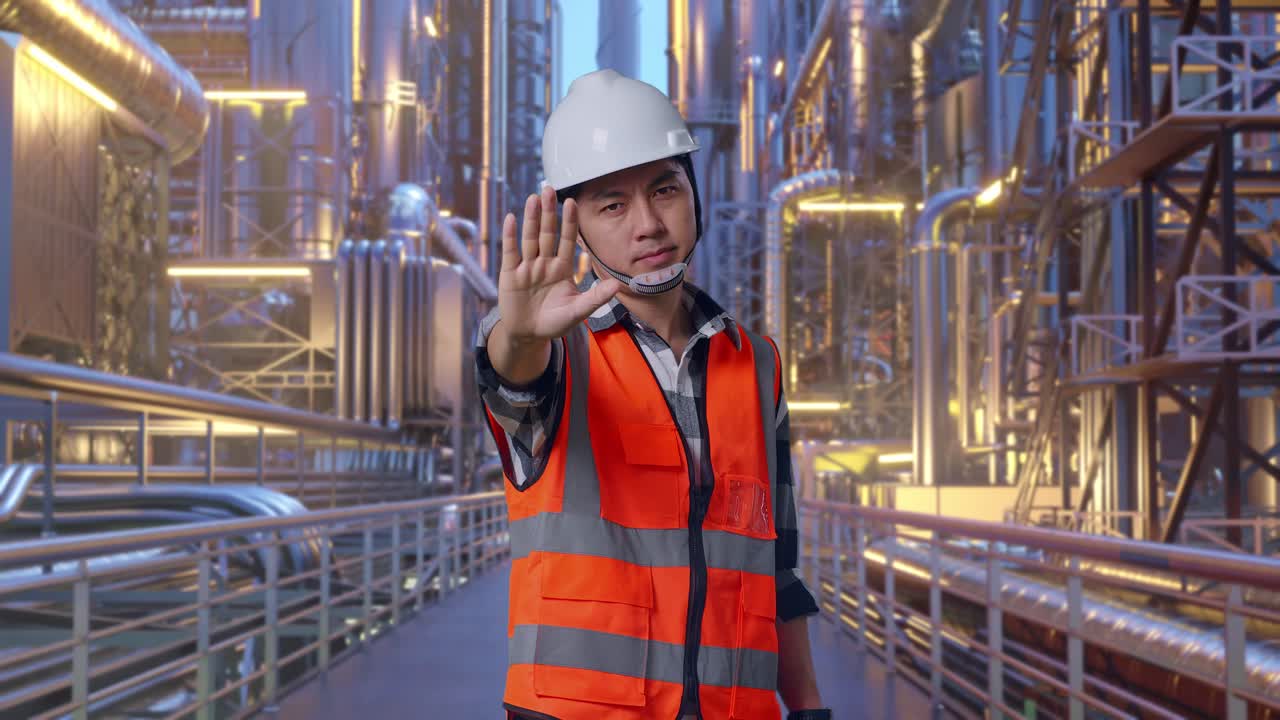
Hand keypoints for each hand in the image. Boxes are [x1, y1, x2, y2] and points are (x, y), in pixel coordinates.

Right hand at [497, 185, 622, 343]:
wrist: (529, 335)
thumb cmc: (554, 323)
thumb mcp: (577, 312)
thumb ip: (595, 298)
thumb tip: (618, 285)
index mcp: (562, 269)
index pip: (567, 240)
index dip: (569, 222)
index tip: (572, 203)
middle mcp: (545, 263)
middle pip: (547, 233)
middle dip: (548, 212)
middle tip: (549, 189)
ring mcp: (527, 267)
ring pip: (529, 238)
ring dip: (531, 218)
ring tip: (534, 198)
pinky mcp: (510, 274)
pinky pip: (510, 252)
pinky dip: (510, 236)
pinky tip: (512, 218)